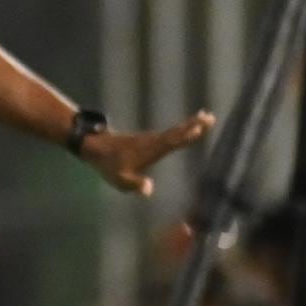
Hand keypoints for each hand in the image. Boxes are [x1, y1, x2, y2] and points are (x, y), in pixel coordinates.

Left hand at [76, 107, 214, 196]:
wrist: (94, 147)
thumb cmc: (108, 165)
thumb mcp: (120, 179)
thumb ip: (135, 184)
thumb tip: (149, 190)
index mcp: (151, 149)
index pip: (173, 141)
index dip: (187, 134)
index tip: (200, 126)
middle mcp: (154, 141)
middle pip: (177, 132)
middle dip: (194, 124)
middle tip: (211, 116)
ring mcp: (151, 139)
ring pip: (175, 130)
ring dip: (190, 124)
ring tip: (205, 117)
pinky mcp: (148, 139)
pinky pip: (170, 132)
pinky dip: (181, 129)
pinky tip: (186, 128)